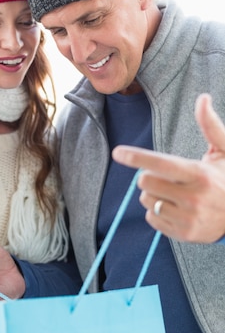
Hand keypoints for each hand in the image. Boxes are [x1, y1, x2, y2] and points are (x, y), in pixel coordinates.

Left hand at [112, 93, 224, 242]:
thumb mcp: (224, 151)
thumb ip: (211, 125)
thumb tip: (203, 98)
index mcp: (200, 175)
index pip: (161, 164)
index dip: (137, 157)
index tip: (117, 152)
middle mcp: (193, 198)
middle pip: (145, 182)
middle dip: (149, 176)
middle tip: (167, 177)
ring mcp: (187, 218)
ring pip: (146, 201)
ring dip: (153, 194)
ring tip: (174, 193)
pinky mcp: (183, 234)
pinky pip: (151, 218)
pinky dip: (158, 211)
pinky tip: (176, 208)